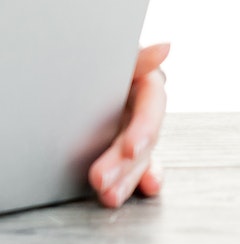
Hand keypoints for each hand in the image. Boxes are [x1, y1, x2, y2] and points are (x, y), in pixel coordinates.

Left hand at [88, 42, 167, 206]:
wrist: (78, 55)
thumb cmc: (94, 52)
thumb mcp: (112, 52)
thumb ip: (138, 57)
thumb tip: (165, 47)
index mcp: (147, 83)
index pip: (150, 109)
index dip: (142, 131)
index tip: (130, 150)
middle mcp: (145, 107)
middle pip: (141, 140)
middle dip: (122, 164)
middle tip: (100, 181)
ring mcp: (136, 126)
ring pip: (138, 157)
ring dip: (126, 179)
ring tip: (108, 196)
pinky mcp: (126, 141)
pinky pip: (138, 164)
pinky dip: (139, 177)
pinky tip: (144, 189)